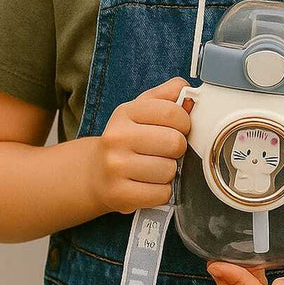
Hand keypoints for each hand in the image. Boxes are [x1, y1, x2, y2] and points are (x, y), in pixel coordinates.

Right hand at [87, 77, 193, 214]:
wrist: (96, 173)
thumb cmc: (126, 140)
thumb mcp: (141, 111)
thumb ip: (166, 97)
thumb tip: (188, 91)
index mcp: (125, 113)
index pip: (171, 112)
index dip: (184, 122)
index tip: (178, 128)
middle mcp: (116, 137)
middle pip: (174, 142)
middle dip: (177, 149)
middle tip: (165, 151)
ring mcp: (115, 167)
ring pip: (169, 170)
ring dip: (169, 172)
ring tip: (155, 169)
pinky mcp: (119, 194)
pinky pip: (162, 194)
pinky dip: (162, 192)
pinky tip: (149, 185)